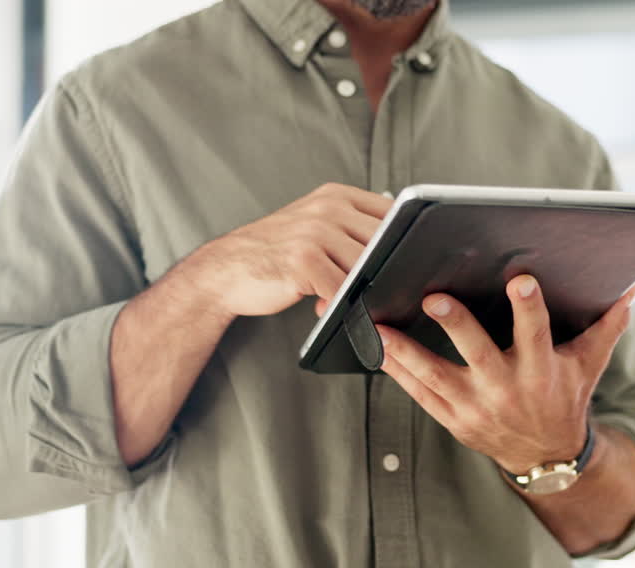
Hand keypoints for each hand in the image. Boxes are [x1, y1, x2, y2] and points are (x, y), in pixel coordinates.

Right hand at [187, 183, 391, 317]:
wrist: (225, 269)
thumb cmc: (276, 253)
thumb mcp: (315, 227)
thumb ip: (352, 230)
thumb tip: (401, 252)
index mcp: (336, 195)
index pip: (392, 213)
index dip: (405, 240)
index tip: (408, 261)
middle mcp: (328, 208)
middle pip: (384, 242)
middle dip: (385, 270)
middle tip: (379, 289)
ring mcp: (315, 232)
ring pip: (365, 267)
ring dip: (360, 290)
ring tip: (342, 297)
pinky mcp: (303, 260)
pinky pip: (341, 288)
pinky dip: (339, 304)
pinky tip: (324, 305)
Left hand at [377, 275, 634, 474]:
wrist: (545, 456)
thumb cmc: (565, 396)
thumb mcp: (589, 364)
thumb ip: (607, 325)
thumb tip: (631, 288)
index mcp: (541, 372)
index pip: (536, 335)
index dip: (529, 308)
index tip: (521, 280)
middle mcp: (507, 390)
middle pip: (479, 354)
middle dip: (457, 326)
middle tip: (434, 298)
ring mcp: (475, 408)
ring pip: (436, 377)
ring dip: (406, 351)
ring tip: (378, 325)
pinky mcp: (452, 420)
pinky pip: (419, 394)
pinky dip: (397, 371)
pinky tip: (376, 346)